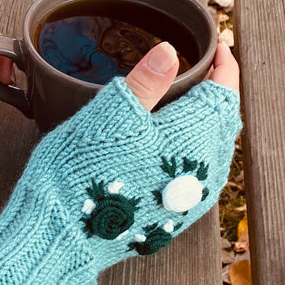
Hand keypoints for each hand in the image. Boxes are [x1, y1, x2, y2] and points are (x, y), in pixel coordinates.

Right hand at [0, 38, 241, 284]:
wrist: (59, 235)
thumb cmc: (80, 170)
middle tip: (202, 71)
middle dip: (217, 93)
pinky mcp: (173, 219)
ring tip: (187, 104)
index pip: (225, 92)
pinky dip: (193, 153)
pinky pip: (198, 177)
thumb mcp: (110, 113)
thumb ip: (146, 81)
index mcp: (194, 138)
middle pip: (223, 122)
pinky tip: (171, 148)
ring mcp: (191, 200)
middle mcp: (203, 171)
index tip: (215, 48)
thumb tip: (169, 51)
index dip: (223, 65)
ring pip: (214, 151)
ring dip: (206, 124)